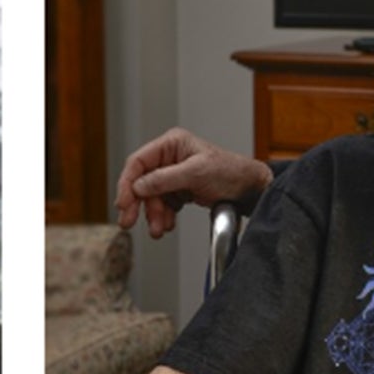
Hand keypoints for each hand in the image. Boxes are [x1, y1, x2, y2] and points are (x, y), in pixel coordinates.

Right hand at [114, 129, 271, 238]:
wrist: (250, 188)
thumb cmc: (231, 172)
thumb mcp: (196, 173)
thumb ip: (165, 179)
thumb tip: (139, 186)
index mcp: (172, 144)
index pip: (139, 162)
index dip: (127, 183)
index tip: (123, 202)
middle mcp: (170, 157)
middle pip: (141, 181)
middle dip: (137, 204)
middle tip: (128, 221)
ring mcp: (174, 174)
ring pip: (151, 197)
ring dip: (152, 214)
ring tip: (158, 228)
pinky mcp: (180, 189)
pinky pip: (163, 204)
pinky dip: (163, 216)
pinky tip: (167, 224)